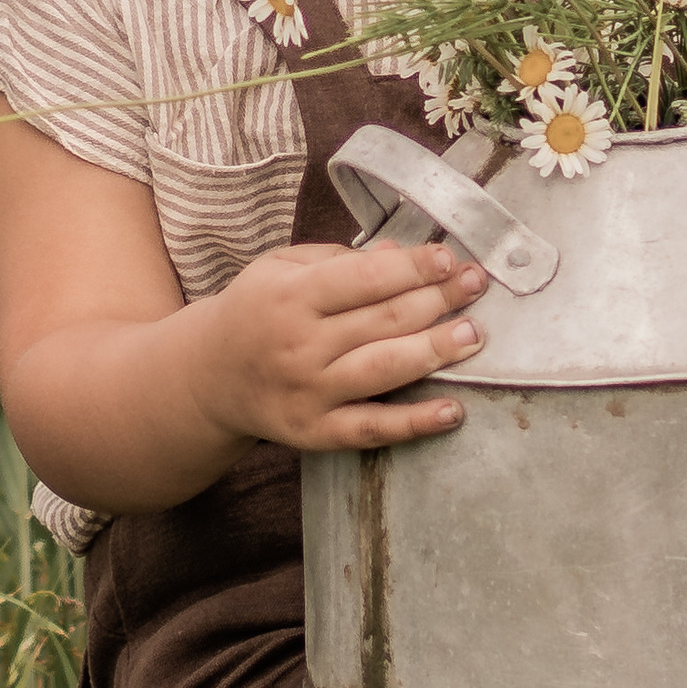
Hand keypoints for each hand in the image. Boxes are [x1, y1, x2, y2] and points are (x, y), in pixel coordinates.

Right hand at [204, 239, 488, 451]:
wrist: (208, 377)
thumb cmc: (258, 310)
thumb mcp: (281, 268)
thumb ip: (340, 259)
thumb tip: (401, 255)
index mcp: (290, 295)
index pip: (364, 278)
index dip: (413, 268)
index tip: (450, 259)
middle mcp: (299, 345)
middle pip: (382, 321)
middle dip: (438, 301)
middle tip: (478, 287)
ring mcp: (308, 392)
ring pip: (383, 370)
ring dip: (435, 351)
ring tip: (474, 335)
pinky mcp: (315, 432)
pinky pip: (371, 429)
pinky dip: (414, 424)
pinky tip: (453, 412)